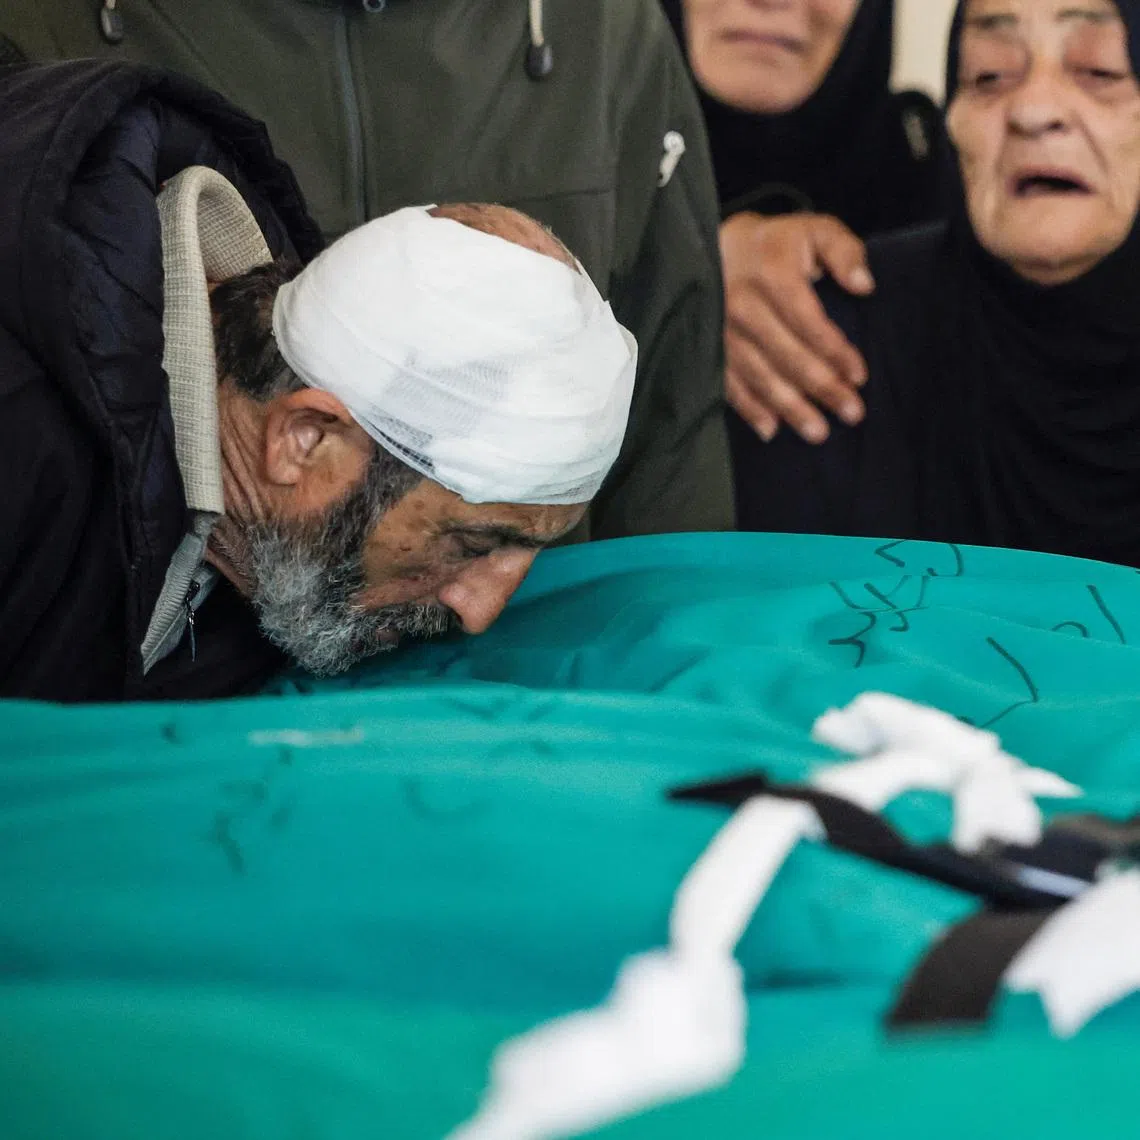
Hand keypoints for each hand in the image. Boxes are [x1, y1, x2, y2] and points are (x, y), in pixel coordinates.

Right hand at [720, 212, 873, 443]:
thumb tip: (864, 284)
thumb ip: (844, 251)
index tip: (859, 376)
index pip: (809, 321)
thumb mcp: (814, 230)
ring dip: (790, 408)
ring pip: (760, 376)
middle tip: (852, 413)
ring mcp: (723, 331)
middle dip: (822, 387)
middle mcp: (743, 306)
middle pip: (787, 355)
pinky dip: (749, 409)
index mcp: (772, 274)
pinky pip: (729, 384)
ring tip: (818, 433)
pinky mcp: (711, 349)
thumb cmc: (776, 244)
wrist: (715, 246)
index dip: (835, 351)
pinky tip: (771, 430)